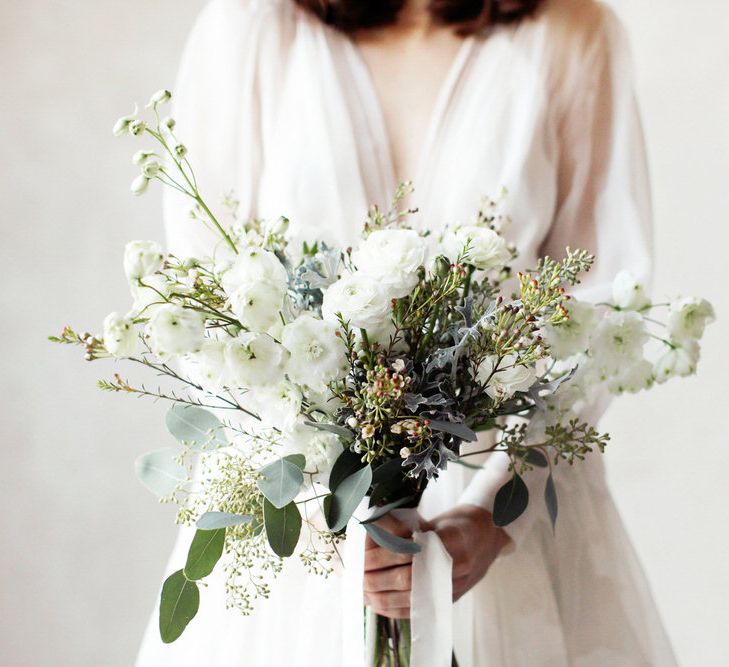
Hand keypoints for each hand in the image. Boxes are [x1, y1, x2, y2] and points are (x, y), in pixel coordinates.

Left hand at [363, 504, 510, 618]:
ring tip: (360, 589)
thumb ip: (407, 527)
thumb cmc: (457, 523)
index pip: (413, 550)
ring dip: (380, 596)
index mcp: (453, 537)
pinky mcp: (450, 598)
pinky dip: (393, 609)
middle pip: (409, 577)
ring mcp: (455, 585)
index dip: (384, 554)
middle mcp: (457, 564)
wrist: (488, 537)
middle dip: (377, 578)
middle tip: (357, 573)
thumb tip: (370, 530)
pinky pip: (419, 610)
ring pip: (412, 598)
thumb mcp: (434, 518)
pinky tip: (376, 603)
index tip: (364, 553)